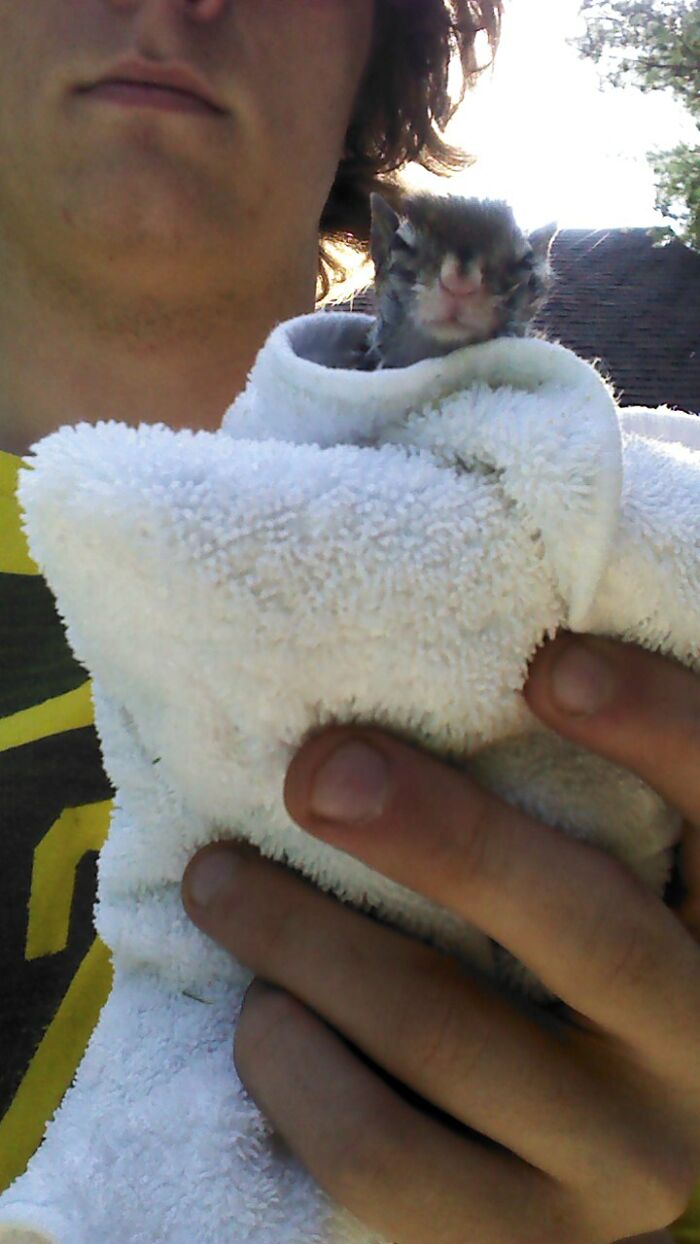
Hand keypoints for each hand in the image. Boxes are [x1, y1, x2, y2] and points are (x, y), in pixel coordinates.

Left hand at [181, 634, 699, 1243]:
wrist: (578, 1141)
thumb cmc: (563, 958)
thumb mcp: (597, 877)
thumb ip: (560, 804)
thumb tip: (461, 678)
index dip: (656, 726)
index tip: (551, 664)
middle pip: (582, 930)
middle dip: (438, 836)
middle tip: (316, 770)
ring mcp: (622, 1161)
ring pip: (446, 1039)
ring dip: (307, 941)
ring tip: (221, 879)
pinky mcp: (525, 1239)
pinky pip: (386, 1159)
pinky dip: (298, 1075)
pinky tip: (262, 1015)